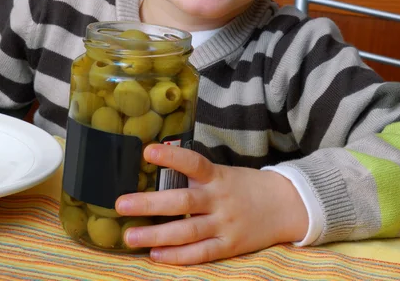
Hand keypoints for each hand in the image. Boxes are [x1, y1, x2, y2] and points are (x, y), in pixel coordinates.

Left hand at [115, 144, 307, 264]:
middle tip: (121, 204)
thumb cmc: (246, 186)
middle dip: (149, 204)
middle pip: (182, 201)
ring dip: (155, 235)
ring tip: (130, 236)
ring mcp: (225, 224)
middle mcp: (219, 199)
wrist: (285, 205)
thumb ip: (196, 174)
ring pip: (186, 231)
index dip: (170, 157)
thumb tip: (160, 161)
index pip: (192, 163)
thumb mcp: (224, 172)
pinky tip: (155, 255)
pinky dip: (177, 256)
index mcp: (217, 176)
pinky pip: (200, 254)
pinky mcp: (230, 246)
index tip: (147, 151)